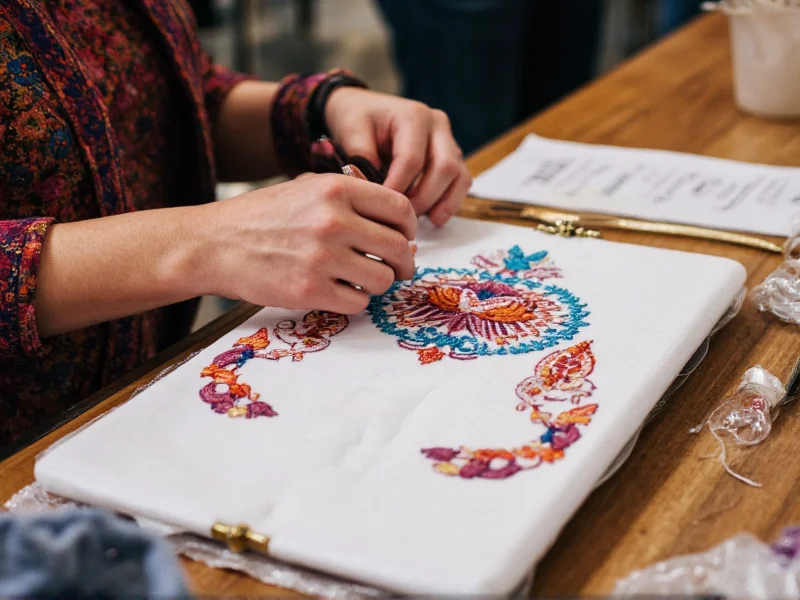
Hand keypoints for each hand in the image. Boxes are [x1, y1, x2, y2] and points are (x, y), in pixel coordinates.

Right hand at [203, 174, 416, 313]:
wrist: (214, 244)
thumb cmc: (263, 217)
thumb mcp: (306, 188)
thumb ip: (350, 199)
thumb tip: (398, 226)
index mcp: (336, 189)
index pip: (400, 209)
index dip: (409, 228)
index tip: (404, 239)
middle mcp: (334, 220)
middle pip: (398, 248)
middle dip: (402, 263)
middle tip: (397, 270)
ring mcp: (322, 257)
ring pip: (382, 279)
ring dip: (377, 284)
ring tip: (360, 280)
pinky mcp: (309, 290)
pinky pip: (358, 303)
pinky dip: (354, 302)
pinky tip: (339, 292)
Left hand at [324, 88, 471, 226]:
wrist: (365, 110)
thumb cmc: (357, 119)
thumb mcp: (351, 131)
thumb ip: (360, 157)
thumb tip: (371, 190)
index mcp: (413, 116)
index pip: (412, 160)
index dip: (397, 189)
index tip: (380, 208)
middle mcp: (437, 125)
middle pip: (445, 168)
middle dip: (422, 199)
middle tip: (399, 218)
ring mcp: (449, 141)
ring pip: (460, 177)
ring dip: (441, 204)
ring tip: (417, 221)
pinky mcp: (452, 156)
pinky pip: (461, 182)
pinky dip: (449, 203)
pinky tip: (432, 219)